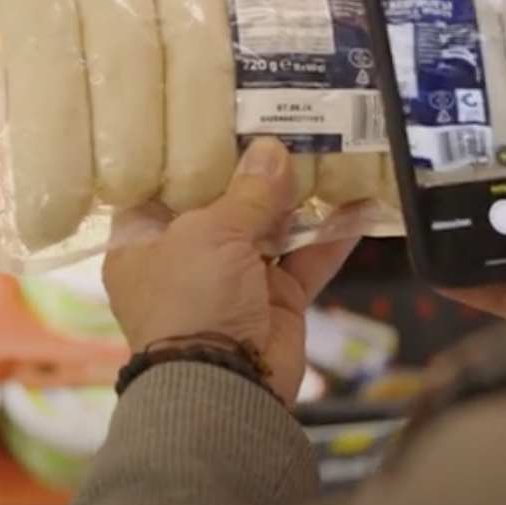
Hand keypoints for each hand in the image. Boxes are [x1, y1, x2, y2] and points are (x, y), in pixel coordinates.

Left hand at [103, 138, 357, 404]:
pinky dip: (332, 235)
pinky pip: (306, 259)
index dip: (192, 152)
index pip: (164, 185)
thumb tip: (272, 147)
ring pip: (272, 226)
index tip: (223, 114)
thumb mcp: (212, 233)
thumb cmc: (193, 298)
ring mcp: (235, 279)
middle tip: (289, 120)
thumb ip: (248, 191)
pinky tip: (360, 202)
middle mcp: (187, 256)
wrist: (225, 390)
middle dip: (259, 168)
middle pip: (225, 201)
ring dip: (301, 196)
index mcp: (145, 240)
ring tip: (331, 148)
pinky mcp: (276, 299)